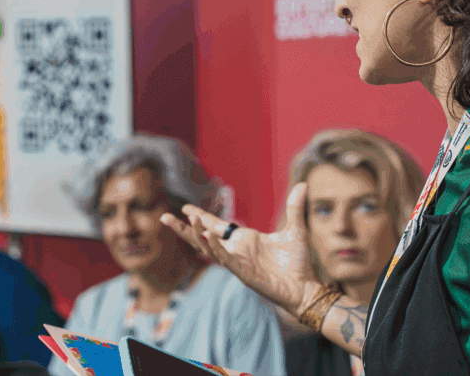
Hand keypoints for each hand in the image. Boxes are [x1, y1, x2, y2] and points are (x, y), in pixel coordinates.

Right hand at [161, 183, 320, 315]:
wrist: (304, 286)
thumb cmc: (298, 262)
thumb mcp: (296, 230)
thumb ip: (294, 208)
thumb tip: (303, 184)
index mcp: (244, 240)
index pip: (218, 226)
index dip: (201, 217)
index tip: (186, 208)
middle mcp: (236, 250)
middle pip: (203, 237)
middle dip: (184, 228)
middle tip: (165, 217)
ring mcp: (237, 262)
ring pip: (208, 248)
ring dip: (196, 234)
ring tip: (188, 219)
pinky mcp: (241, 273)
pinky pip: (223, 258)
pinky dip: (213, 247)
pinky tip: (205, 234)